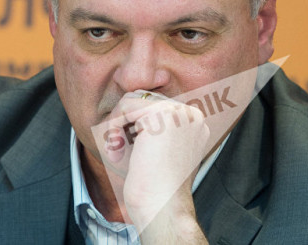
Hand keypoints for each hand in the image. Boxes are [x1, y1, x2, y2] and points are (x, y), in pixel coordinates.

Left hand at [92, 91, 209, 241]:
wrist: (161, 207)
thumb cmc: (153, 185)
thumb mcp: (154, 149)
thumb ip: (147, 125)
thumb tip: (128, 100)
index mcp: (194, 123)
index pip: (153, 107)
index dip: (132, 126)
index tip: (125, 151)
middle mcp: (192, 114)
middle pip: (142, 100)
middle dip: (123, 124)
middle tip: (117, 151)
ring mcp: (180, 112)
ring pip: (131, 101)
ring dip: (116, 125)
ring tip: (116, 151)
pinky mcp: (162, 114)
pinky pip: (124, 107)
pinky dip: (113, 126)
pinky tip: (115, 148)